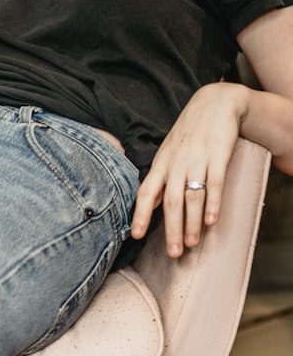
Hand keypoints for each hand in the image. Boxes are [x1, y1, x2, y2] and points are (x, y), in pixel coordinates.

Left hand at [131, 83, 247, 257]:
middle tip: (174, 252)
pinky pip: (215, 183)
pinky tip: (211, 221)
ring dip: (192, 222)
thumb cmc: (188, 133)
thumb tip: (147, 207)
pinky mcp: (219, 156)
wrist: (215, 103)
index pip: (146, 192)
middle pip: (171, 201)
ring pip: (192, 196)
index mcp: (161, 164)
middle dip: (171, 229)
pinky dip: (213, 203)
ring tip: (192, 243)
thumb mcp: (167, 154)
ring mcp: (198, 159)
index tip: (135, 236)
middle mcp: (177, 163)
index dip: (140, 214)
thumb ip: (159, 180)